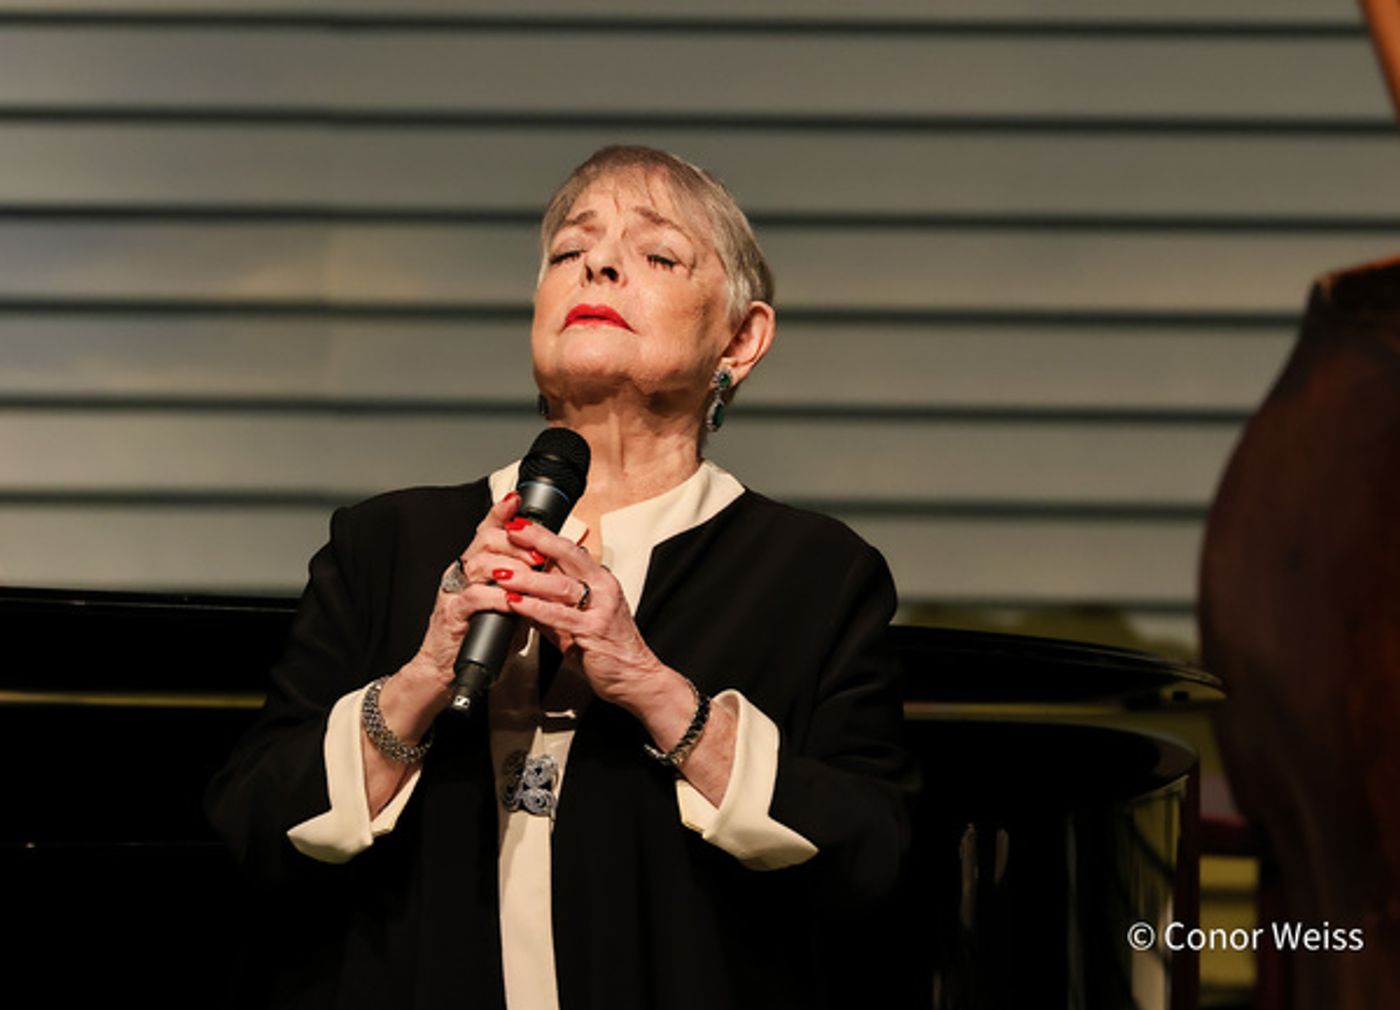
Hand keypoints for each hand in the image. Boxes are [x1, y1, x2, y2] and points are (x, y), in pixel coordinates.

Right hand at [383, 491, 534, 734]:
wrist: (447, 668)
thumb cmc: (479, 634)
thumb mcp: (506, 603)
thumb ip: (522, 584)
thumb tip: (552, 570)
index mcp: (473, 565)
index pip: (486, 531)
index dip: (500, 512)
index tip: (517, 499)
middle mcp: (461, 573)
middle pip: (485, 541)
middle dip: (516, 542)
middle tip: (540, 552)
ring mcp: (453, 592)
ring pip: (480, 564)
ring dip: (510, 566)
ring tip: (533, 571)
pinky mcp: (451, 614)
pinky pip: (474, 597)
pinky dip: (497, 596)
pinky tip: (513, 599)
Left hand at [501, 519, 737, 804]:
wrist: (635, 677)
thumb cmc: (609, 648)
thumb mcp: (580, 619)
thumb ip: (554, 603)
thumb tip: (524, 592)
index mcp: (601, 580)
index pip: (570, 549)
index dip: (544, 535)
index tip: (519, 524)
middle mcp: (604, 588)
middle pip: (568, 555)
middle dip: (536, 540)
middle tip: (510, 531)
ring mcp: (600, 609)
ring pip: (560, 584)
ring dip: (527, 577)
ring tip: (501, 572)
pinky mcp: (593, 631)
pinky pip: (559, 615)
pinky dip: (533, 607)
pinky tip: (514, 602)